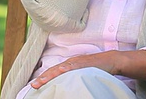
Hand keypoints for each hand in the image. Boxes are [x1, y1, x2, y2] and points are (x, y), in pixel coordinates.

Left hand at [29, 50, 145, 89]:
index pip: (54, 72)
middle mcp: (71, 62)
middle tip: (33, 85)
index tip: (34, 85)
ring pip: (60, 69)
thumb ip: (73, 77)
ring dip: (50, 75)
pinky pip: (74, 66)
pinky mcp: (85, 63)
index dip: (44, 78)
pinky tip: (60, 71)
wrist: (112, 61)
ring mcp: (77, 62)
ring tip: (41, 81)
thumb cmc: (98, 68)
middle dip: (43, 78)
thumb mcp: (83, 73)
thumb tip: (65, 86)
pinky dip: (67, 69)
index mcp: (69, 65)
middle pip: (54, 70)